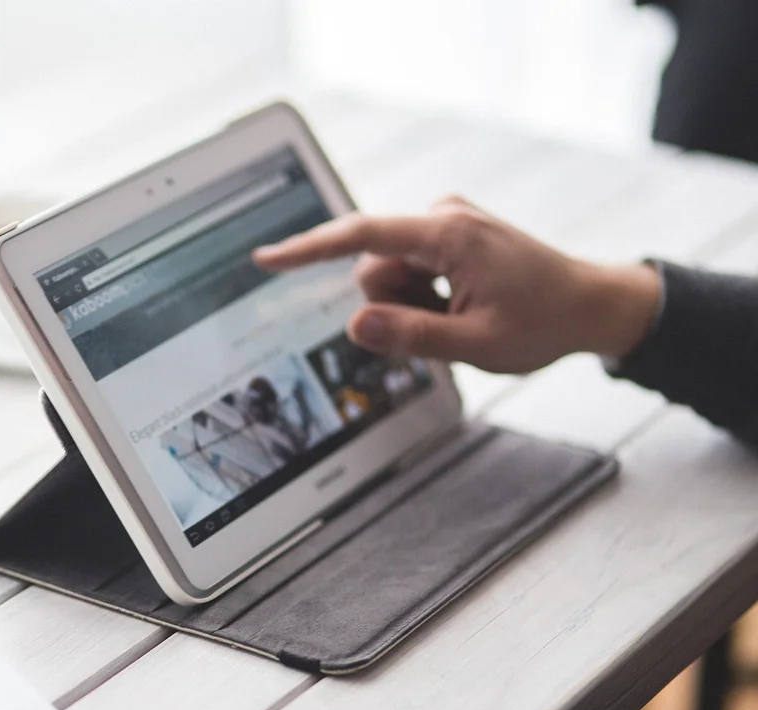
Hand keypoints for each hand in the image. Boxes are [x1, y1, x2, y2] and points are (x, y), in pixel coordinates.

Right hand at [252, 196, 662, 373]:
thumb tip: (355, 326)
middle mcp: (443, 217)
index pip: (359, 238)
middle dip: (391, 304)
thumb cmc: (544, 323)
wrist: (592, 304)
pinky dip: (423, 295)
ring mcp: (447, 223)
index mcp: (448, 235)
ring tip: (458, 316)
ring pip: (388, 273)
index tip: (267, 259)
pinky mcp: (450, 235)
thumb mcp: (476, 343)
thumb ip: (411, 335)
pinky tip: (460, 306)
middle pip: (373, 267)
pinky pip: (409, 269)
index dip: (306, 250)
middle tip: (443, 325)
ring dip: (409, 304)